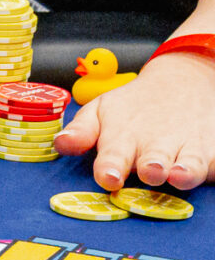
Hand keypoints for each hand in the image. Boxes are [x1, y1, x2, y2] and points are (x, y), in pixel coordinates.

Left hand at [59, 50, 214, 191]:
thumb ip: (81, 132)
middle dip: (151, 168)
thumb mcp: (102, 111)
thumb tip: (61, 145)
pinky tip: (214, 168)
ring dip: (185, 170)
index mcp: (124, 137)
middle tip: (150, 172)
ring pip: (190, 164)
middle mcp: (156, 145)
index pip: (114, 156)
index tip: (108, 177)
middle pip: (153, 162)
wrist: (182, 82)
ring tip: (180, 174)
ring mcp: (188, 148)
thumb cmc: (133, 106)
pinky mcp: (213, 151)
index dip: (111, 168)